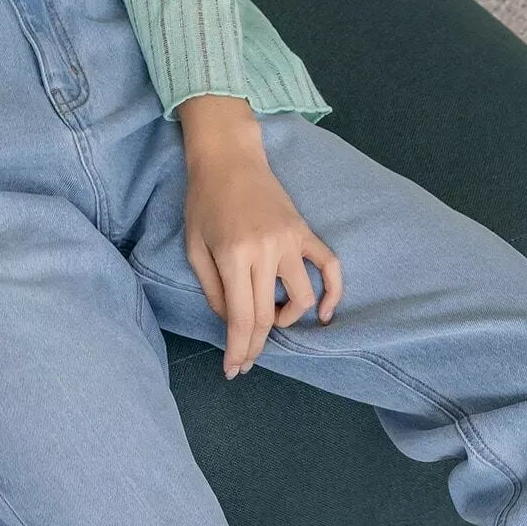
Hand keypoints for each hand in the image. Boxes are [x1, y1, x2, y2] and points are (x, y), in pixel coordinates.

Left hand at [177, 95, 341, 377]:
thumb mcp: (195, 248)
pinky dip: (332, 292)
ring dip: (288, 319)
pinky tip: (324, 314)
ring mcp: (290, 241)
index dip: (239, 350)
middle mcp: (266, 251)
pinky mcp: (304, 232)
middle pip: (268, 316)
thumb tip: (232, 323)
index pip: (242, 318)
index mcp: (234, 256)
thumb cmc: (204, 201)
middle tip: (246, 360)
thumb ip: (213, 290)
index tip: (234, 369)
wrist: (229, 156)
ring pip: (301, 298)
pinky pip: (329, 266)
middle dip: (256, 346)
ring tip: (272, 318)